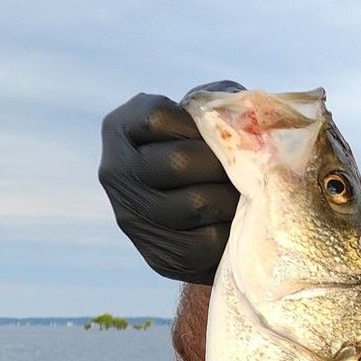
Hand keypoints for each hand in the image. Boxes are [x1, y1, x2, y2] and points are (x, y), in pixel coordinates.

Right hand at [97, 81, 244, 284]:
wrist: (205, 212)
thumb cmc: (210, 149)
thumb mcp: (208, 114)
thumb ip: (220, 105)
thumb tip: (245, 120)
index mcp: (119, 128)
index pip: (156, 117)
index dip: (199, 124)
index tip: (216, 134)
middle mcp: (115, 173)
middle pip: (179, 162)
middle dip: (222, 165)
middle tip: (245, 168)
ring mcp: (131, 218)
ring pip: (197, 204)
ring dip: (231, 198)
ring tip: (243, 193)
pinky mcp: (157, 256)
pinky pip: (208, 241)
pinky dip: (231, 230)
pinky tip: (234, 221)